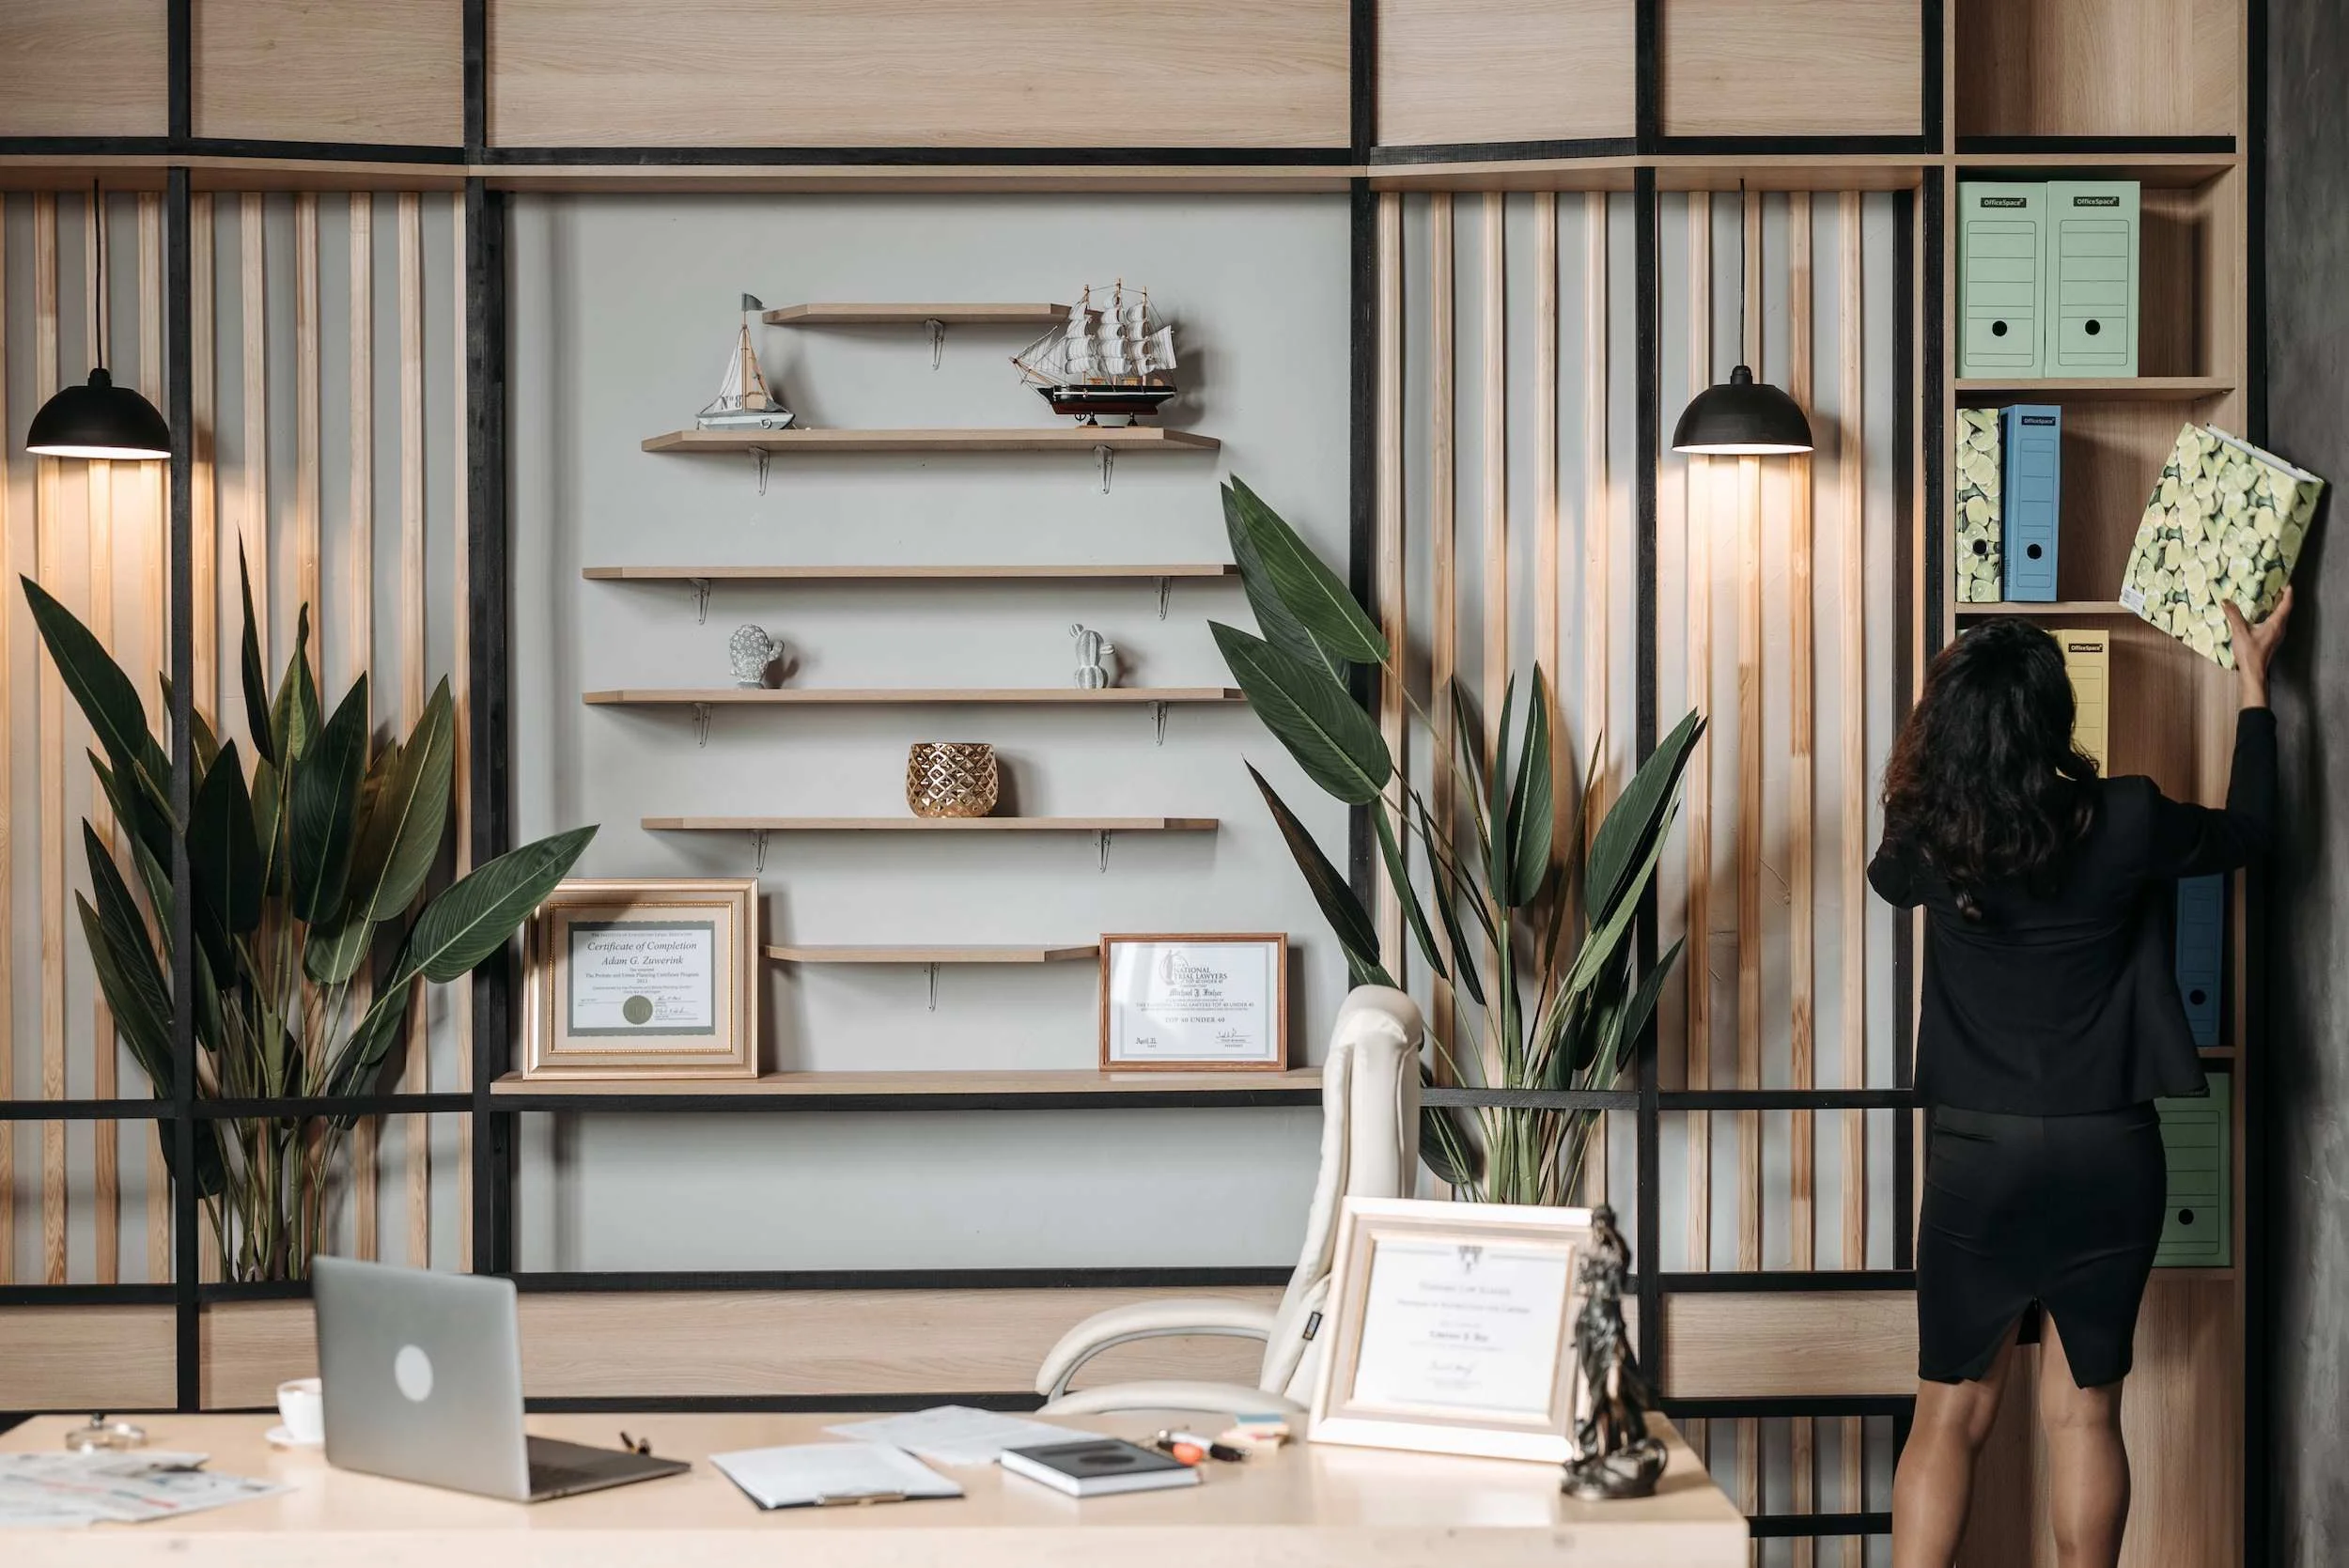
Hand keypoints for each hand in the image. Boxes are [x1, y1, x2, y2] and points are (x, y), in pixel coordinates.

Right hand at [2224, 585, 2291, 705]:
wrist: (2254, 672)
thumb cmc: (2250, 652)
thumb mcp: (2240, 632)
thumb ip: (2233, 615)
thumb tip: (2225, 601)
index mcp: (2276, 624)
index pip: (2287, 605)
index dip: (2288, 593)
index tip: (2286, 583)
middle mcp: (2280, 628)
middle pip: (2286, 610)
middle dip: (2283, 598)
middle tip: (2276, 587)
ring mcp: (2277, 635)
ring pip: (2281, 617)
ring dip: (2278, 607)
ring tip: (2270, 599)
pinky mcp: (2272, 640)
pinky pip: (2276, 623)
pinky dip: (2273, 615)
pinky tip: (2263, 616)